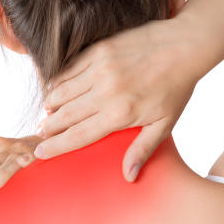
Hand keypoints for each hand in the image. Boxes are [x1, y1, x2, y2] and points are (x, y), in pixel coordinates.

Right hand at [34, 16, 203, 181]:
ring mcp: (100, 68)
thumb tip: (128, 177)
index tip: (40, 153)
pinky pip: (69, 69)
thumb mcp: (164, 124)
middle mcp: (106, 91)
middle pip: (65, 115)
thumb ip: (142, 150)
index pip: (79, 135)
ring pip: (62, 91)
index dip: (57, 146)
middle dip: (48, 128)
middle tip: (39, 135)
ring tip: (46, 115)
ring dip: (51, 105)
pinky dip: (59, 82)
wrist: (184, 46)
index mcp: (120, 114)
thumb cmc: (176, 88)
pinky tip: (56, 89)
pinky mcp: (99, 50)